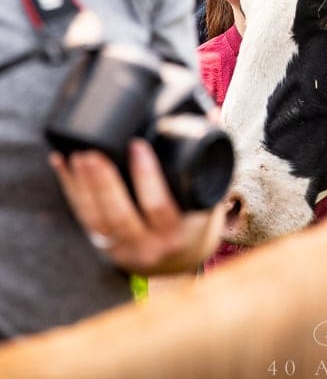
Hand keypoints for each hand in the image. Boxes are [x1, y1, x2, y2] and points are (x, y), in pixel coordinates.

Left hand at [49, 139, 224, 274]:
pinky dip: (71, 189)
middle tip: (94, 150)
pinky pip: (83, 218)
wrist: (183, 261)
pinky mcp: (104, 246)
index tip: (136, 144)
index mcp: (178, 234)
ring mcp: (123, 250)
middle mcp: (149, 247)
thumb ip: (209, 158)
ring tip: (78, 153)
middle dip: (103, 181)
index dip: (146, 175)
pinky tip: (62, 163)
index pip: (158, 205)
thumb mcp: (210, 195)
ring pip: (97, 219)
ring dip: (83, 184)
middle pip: (119, 214)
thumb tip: (211, 117)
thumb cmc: (197, 219)